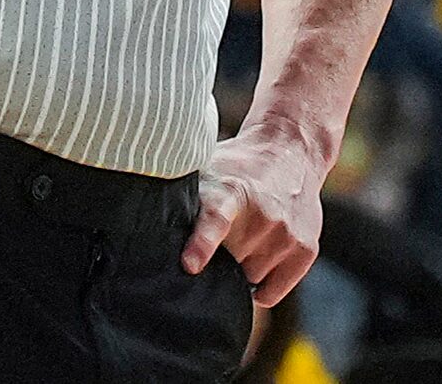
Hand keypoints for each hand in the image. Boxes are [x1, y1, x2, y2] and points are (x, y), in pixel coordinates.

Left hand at [182, 125, 325, 304]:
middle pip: (227, 265)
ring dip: (243, 266)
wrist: (293, 149)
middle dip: (220, 258)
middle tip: (225, 232)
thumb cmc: (237, 167)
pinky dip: (263, 282)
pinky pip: (271, 291)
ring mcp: (287, 234)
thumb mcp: (207, 169)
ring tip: (248, 234)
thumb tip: (135, 222)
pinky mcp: (306, 249)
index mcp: (232, 191)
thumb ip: (181, 199)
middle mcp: (263, 213)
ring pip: (249, 279)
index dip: (202, 244)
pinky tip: (262, 252)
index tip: (189, 264)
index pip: (216, 219)